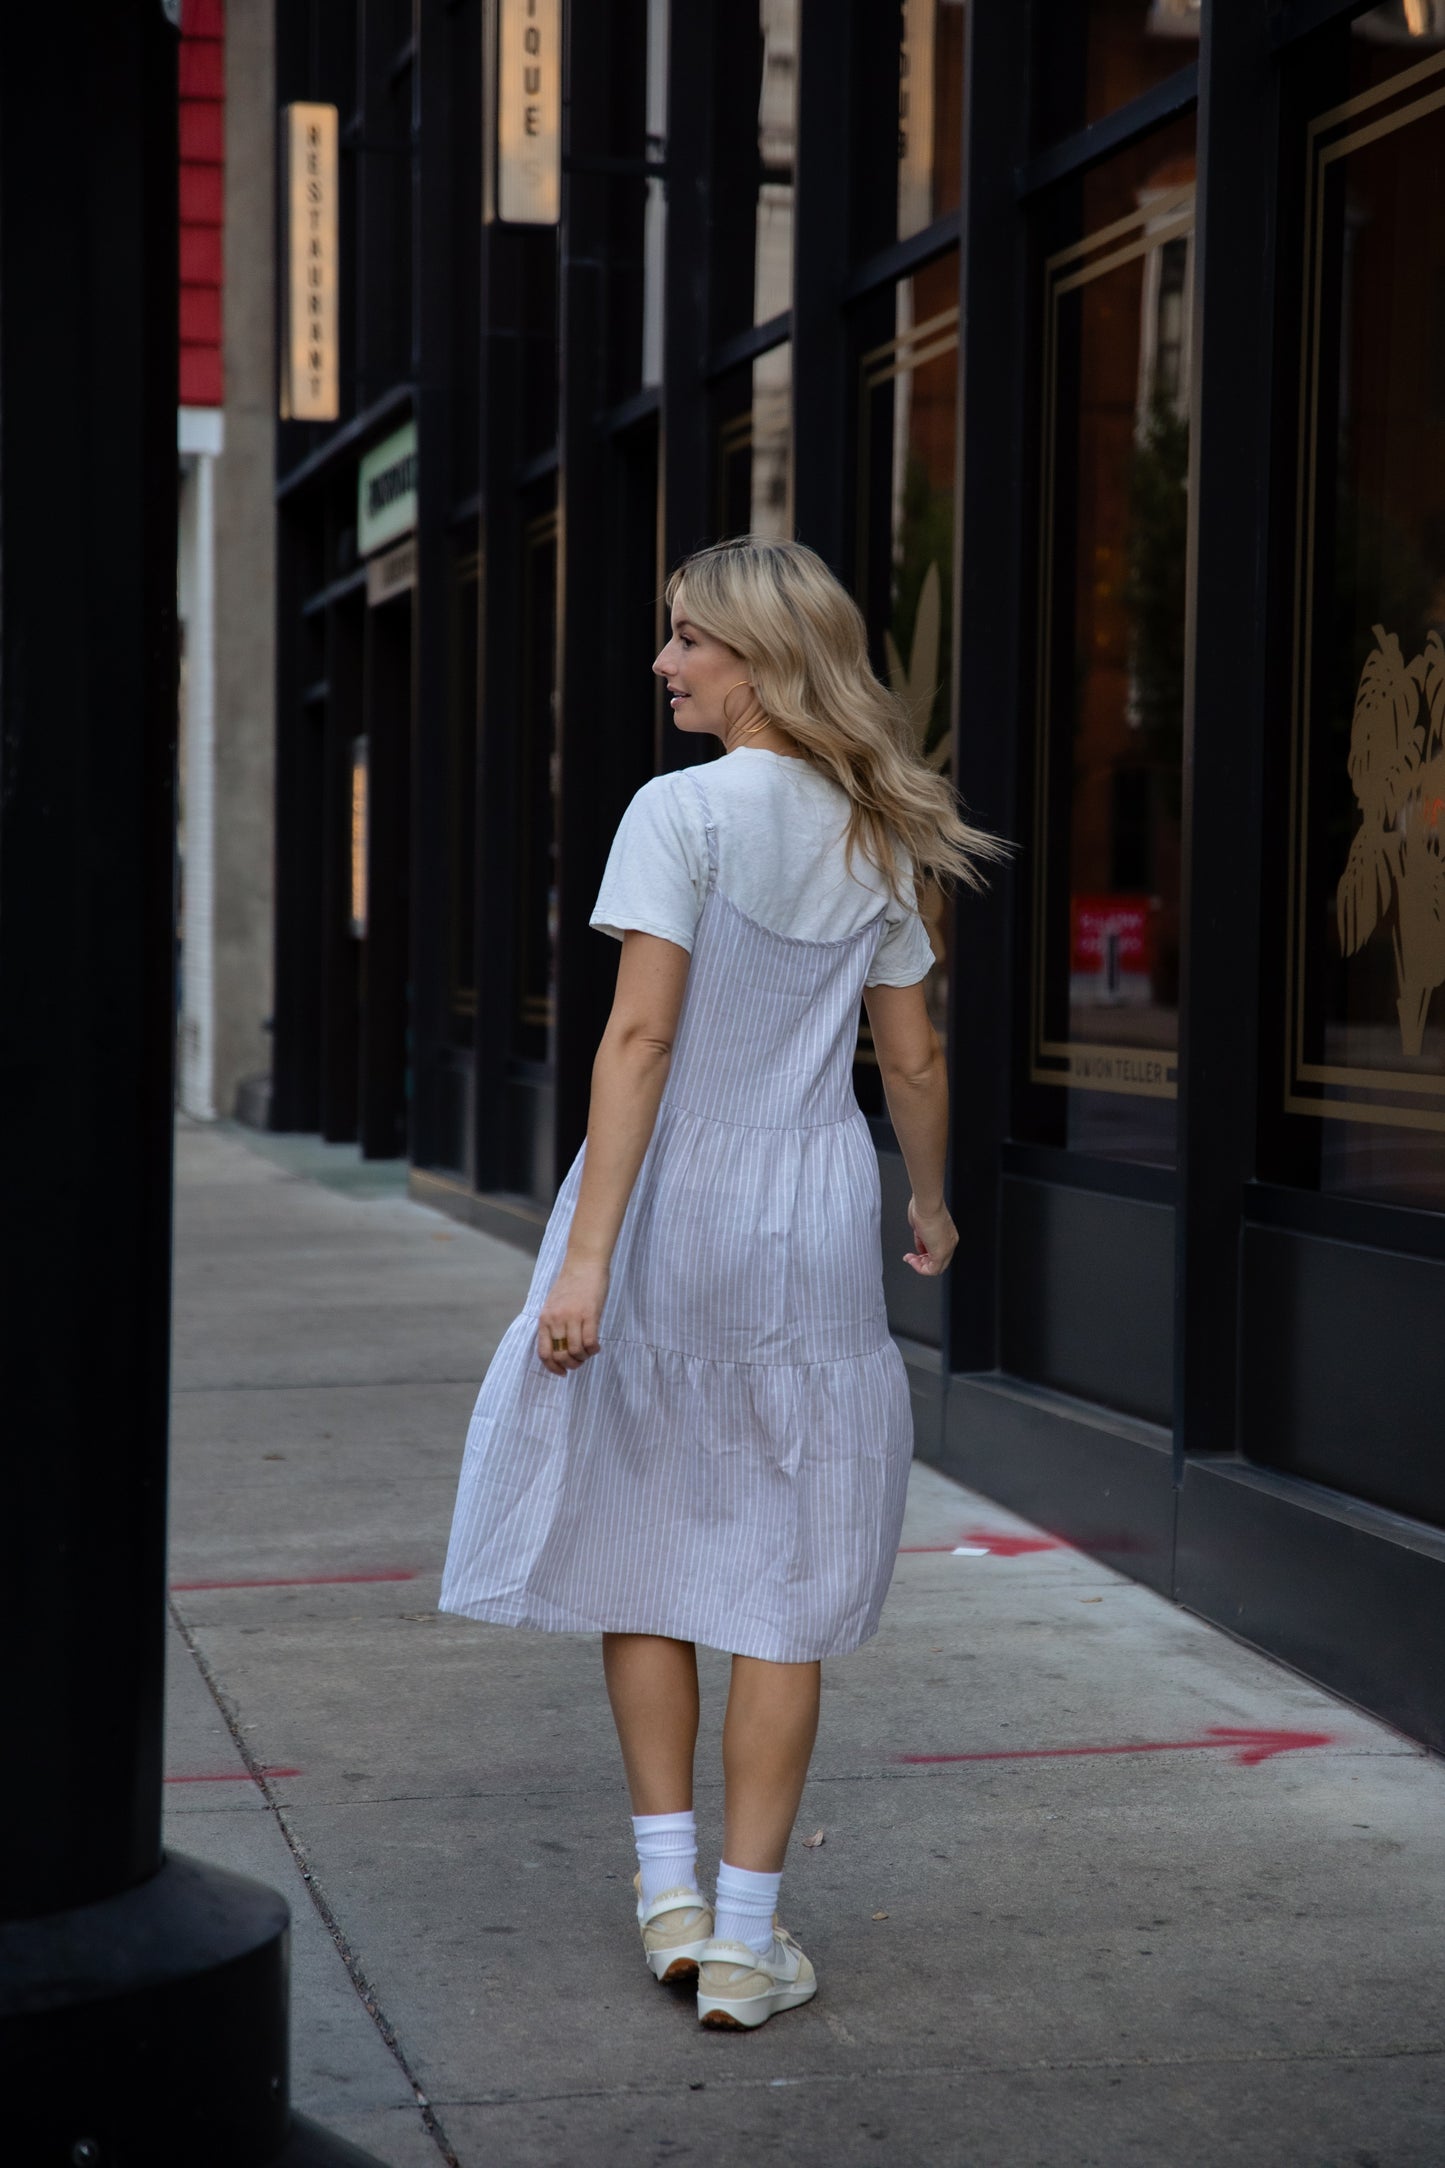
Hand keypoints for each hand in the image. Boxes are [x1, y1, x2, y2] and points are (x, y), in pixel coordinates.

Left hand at [536, 1254, 609, 1373]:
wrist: (584, 1263)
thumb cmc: (571, 1283)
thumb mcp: (553, 1304)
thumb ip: (553, 1324)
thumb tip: (560, 1348)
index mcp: (545, 1318)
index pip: (544, 1353)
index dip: (552, 1367)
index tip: (561, 1372)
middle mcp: (556, 1319)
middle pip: (561, 1355)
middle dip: (571, 1365)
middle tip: (579, 1361)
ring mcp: (572, 1317)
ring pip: (576, 1351)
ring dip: (584, 1358)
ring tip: (589, 1353)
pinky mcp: (589, 1313)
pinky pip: (590, 1341)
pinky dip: (594, 1349)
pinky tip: (596, 1346)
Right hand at [903, 1196, 956, 1275]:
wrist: (927, 1204)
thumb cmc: (924, 1207)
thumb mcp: (921, 1224)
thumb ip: (922, 1237)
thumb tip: (919, 1244)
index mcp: (948, 1234)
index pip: (939, 1252)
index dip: (925, 1255)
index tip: (914, 1252)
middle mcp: (950, 1242)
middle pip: (939, 1262)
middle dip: (922, 1262)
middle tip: (911, 1258)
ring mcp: (947, 1248)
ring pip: (936, 1268)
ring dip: (920, 1266)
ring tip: (910, 1259)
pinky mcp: (940, 1253)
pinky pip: (931, 1270)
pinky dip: (919, 1268)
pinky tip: (911, 1260)